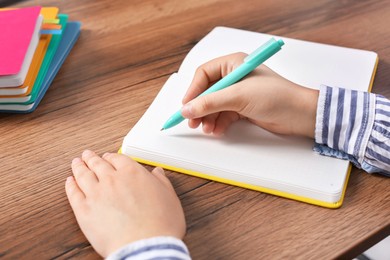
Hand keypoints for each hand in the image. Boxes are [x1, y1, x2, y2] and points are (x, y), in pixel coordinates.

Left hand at [65, 150, 185, 256]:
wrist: (145, 246)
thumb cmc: (160, 224)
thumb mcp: (169, 196)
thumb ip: (161, 181)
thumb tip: (157, 172)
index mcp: (132, 173)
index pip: (118, 158)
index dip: (111, 156)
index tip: (108, 156)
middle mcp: (112, 179)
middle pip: (98, 164)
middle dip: (92, 158)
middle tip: (87, 154)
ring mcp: (96, 194)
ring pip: (83, 175)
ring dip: (79, 167)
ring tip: (76, 163)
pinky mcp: (84, 211)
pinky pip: (73, 193)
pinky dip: (70, 185)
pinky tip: (69, 182)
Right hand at [181, 53, 318, 137]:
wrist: (299, 115)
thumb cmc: (275, 96)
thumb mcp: (238, 97)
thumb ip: (210, 103)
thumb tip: (187, 109)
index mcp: (233, 64)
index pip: (204, 75)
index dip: (193, 91)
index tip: (186, 107)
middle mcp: (234, 77)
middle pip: (207, 92)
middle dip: (200, 108)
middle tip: (192, 122)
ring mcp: (239, 93)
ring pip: (214, 105)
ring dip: (208, 118)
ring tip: (207, 129)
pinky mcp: (243, 108)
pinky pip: (224, 115)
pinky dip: (219, 123)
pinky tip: (218, 130)